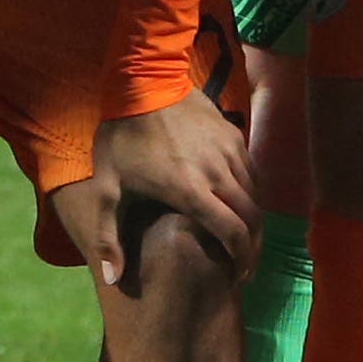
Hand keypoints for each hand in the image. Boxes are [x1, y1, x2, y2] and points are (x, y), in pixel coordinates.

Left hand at [74, 89, 260, 287]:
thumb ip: (109, 237)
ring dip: (254, 221)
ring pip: (255, 195)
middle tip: (246, 266)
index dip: (242, 259)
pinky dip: (252, 194)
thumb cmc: (122, 139)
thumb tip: (112, 279)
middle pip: (252, 218)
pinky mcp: (234, 136)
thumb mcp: (107, 190)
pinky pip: (252, 172)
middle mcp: (218, 173)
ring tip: (246, 238)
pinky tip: (241, 204)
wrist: (143, 82)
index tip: (238, 276)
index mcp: (191, 191)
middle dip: (254, 247)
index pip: (233, 233)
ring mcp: (230, 152)